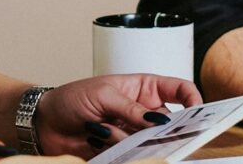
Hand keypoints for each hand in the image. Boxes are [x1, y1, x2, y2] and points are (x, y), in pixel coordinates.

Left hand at [34, 74, 200, 156]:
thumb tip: (157, 120)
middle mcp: (142, 112)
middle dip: (165, 128)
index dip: (193, 98)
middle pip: (171, 122)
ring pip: (149, 141)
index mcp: (143, 88)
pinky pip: (131, 155)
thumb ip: (131, 108)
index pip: (179, 90)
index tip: (197, 111)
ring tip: (101, 129)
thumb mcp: (102, 94)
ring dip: (127, 138)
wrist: (45, 123)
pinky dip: (116, 149)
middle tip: (152, 131)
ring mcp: (133, 132)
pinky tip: (95, 139)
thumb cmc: (72, 99)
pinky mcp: (121, 150)